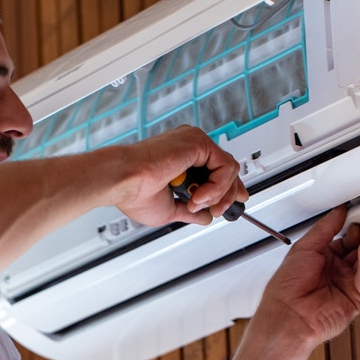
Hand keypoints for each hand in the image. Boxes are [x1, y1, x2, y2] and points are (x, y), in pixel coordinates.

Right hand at [112, 126, 245, 226]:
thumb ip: (190, 211)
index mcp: (180, 159)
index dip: (228, 187)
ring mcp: (194, 144)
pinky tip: (199, 196)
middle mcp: (188, 148)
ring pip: (229, 169)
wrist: (122, 180)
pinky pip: (225, 166)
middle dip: (227, 195)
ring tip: (197, 204)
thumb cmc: (134, 192)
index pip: (216, 169)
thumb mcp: (169, 210)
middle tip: (216, 212)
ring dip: (219, 194)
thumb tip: (205, 217)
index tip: (236, 201)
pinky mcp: (198, 143)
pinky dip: (217, 186)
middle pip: (226, 169)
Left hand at [253, 207, 359, 352]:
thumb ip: (324, 229)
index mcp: (322, 258)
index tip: (358, 211)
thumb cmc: (285, 287)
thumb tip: (337, 213)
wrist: (286, 314)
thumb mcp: (303, 248)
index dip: (353, 225)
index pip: (346, 239)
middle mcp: (337, 270)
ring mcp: (347, 283)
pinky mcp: (356, 297)